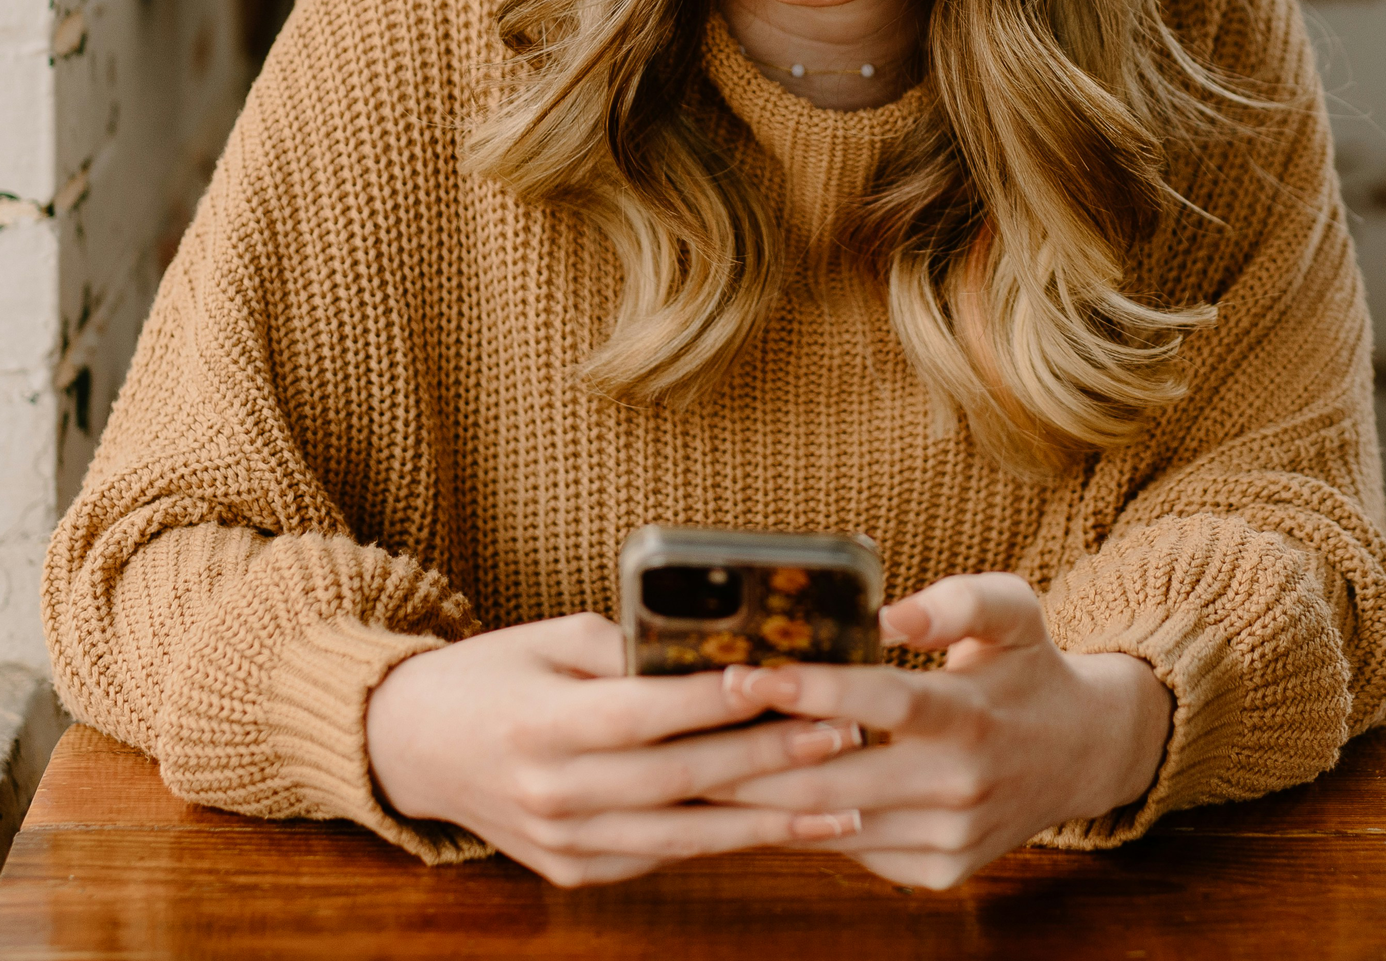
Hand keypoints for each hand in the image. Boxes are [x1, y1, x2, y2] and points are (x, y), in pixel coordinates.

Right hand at [364, 613, 862, 885]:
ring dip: (771, 819)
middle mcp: (554, 794)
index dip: (713, 699)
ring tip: (845, 798)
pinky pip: (663, 855)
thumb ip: (624, 646)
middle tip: (843, 732)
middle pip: (679, 779)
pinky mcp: (575, 874)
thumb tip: (713, 646)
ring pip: (685, 835)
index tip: (780, 678)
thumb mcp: (547, 638)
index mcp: (541, 725)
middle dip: (769, 758)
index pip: (644, 712)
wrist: (413, 748)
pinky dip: (727, 841)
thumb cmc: (491, 675)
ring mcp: (565, 845)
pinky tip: (785, 827)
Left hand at [708, 573, 1173, 889]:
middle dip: (752, 755)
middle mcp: (957, 785)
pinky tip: (752, 797)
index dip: (810, 689)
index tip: (746, 673)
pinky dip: (801, 823)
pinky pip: (852, 849)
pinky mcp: (935, 872)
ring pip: (833, 824)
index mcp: (969, 715)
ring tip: (696, 766)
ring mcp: (946, 838)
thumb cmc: (1028, 666)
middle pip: (835, 777)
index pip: (879, 701)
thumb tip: (887, 612)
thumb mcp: (1011, 609)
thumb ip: (955, 601)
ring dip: (761, 798)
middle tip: (688, 730)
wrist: (1080, 754)